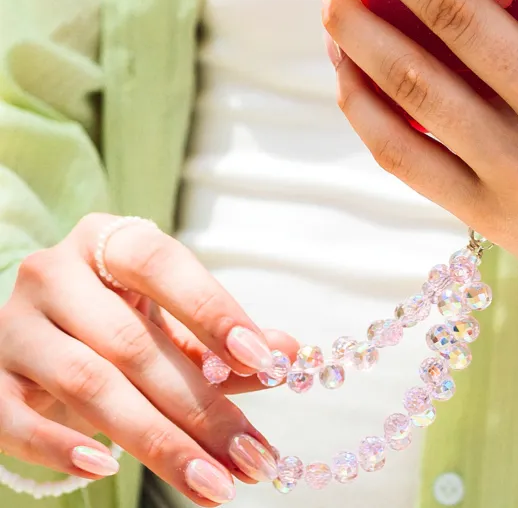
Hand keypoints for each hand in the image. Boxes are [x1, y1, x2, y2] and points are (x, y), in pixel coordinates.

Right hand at [0, 214, 297, 502]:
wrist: (34, 334)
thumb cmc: (116, 321)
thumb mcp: (169, 321)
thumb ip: (223, 340)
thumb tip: (287, 354)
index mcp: (108, 240)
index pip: (164, 265)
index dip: (213, 310)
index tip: (263, 361)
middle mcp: (55, 272)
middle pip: (133, 342)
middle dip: (200, 406)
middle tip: (252, 456)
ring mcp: (16, 327)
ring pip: (90, 384)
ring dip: (157, 441)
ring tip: (213, 482)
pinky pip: (19, 420)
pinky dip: (63, 448)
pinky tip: (107, 469)